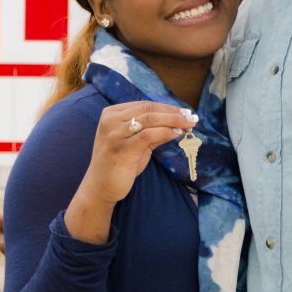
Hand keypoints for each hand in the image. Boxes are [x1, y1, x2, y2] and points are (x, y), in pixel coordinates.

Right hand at [65, 101, 195, 242]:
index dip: (167, 107)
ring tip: (188, 125)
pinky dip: (165, 132)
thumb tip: (177, 124)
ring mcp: (114, 134)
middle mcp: (110, 120)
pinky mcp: (121, 148)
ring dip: (173, 120)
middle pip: (148, 109)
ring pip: (150, 119)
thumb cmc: (119, 164)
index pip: (145, 104)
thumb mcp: (136, 143)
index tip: (184, 112)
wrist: (100, 187)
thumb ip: (152, 132)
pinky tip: (177, 135)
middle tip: (191, 117)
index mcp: (111, 114)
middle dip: (173, 112)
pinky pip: (148, 135)